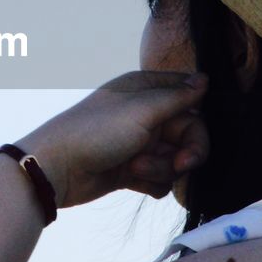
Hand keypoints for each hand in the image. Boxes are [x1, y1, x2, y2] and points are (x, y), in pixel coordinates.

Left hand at [15, 71, 209, 208]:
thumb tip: (205, 78)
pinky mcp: (131, 170)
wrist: (57, 169)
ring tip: (135, 170)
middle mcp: (145, 114)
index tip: (196, 130)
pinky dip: (151, 182)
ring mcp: (138, 143)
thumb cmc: (96, 132)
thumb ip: (177, 97)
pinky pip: (159, 178)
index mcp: (145, 90)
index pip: (188, 96)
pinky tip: (133, 182)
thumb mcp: (141, 110)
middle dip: (185, 151)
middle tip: (179, 165)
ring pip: (174, 159)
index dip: (197, 115)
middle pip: (187, 133)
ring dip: (160, 169)